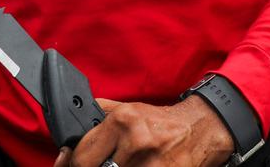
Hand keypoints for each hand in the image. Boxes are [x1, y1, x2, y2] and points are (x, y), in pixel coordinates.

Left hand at [56, 97, 234, 166]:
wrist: (200, 129)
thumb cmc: (161, 122)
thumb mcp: (129, 109)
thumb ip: (100, 115)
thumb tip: (72, 128)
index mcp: (122, 121)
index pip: (82, 154)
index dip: (72, 163)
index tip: (68, 164)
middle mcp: (135, 141)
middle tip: (100, 165)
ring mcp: (150, 164)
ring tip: (122, 164)